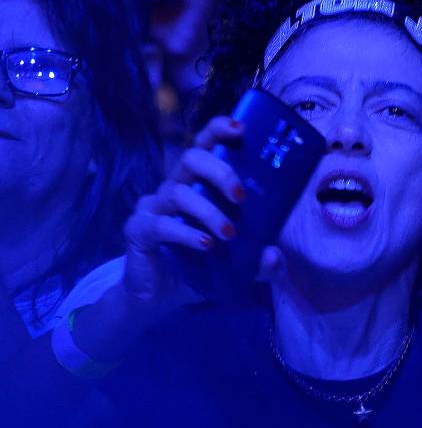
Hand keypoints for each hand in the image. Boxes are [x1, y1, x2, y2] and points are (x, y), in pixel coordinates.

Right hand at [121, 116, 246, 308]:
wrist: (161, 299)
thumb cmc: (201, 268)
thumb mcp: (240, 266)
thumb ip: (261, 262)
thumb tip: (275, 255)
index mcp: (198, 184)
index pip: (205, 144)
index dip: (218, 129)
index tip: (241, 128)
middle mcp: (174, 188)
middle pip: (191, 159)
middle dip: (219, 171)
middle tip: (241, 197)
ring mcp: (154, 208)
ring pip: (179, 193)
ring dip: (208, 211)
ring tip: (230, 233)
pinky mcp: (139, 230)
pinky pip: (161, 225)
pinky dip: (186, 233)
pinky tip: (206, 245)